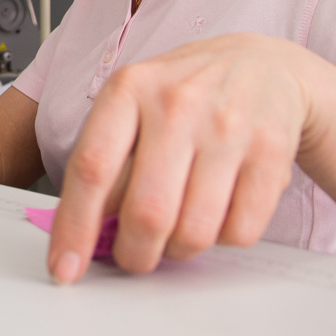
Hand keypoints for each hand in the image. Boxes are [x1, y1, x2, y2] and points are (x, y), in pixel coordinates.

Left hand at [48, 33, 313, 281]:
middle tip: (135, 256)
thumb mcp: (134, 107)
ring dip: (179, 249)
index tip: (64, 268)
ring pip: (193, 231)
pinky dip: (223, 238)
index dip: (74, 227)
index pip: (91, 168)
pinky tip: (219, 210)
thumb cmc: (185, 93)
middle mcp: (177, 103)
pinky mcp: (271, 151)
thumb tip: (84, 232)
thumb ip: (106, 163)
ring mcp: (227, 126)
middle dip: (135, 253)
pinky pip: (239, 231)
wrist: (264, 66)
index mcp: (129, 89)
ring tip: (178, 229)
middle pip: (145, 213)